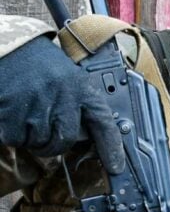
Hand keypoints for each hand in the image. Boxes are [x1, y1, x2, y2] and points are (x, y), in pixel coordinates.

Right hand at [0, 36, 123, 172]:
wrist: (8, 45)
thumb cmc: (38, 64)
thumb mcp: (68, 77)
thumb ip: (78, 104)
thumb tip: (86, 137)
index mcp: (81, 88)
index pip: (104, 123)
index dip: (111, 148)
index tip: (116, 166)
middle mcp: (63, 97)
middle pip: (64, 141)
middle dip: (53, 145)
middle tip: (44, 135)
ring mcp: (37, 105)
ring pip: (38, 142)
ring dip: (30, 137)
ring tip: (25, 113)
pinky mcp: (12, 112)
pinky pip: (14, 138)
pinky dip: (11, 132)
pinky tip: (11, 112)